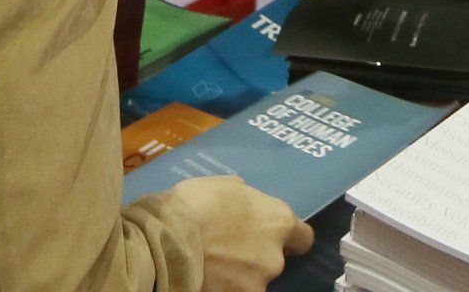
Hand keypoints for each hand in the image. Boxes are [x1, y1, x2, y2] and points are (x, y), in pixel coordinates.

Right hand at [160, 174, 310, 291]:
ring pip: (252, 281)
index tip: (271, 238)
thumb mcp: (226, 187)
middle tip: (227, 250)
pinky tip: (204, 280)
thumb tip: (247, 207)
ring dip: (237, 275)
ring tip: (211, 266)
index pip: (303, 238)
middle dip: (255, 257)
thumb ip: (247, 201)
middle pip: (273, 260)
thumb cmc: (195, 204)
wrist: (165, 241)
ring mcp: (256, 285)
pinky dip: (223, 288)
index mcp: (279, 222)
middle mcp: (275, 257)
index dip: (288, 238)